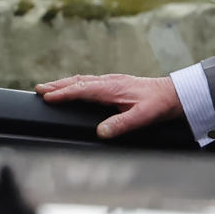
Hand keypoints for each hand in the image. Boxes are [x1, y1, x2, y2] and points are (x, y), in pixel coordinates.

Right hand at [36, 74, 182, 138]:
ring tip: (49, 87)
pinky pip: (91, 82)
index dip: (63, 94)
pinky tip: (75, 88)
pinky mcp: (117, 84)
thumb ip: (121, 124)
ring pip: (84, 81)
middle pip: (79, 82)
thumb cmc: (159, 104)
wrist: (175, 93)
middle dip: (58, 85)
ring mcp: (113, 82)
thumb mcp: (142, 117)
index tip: (46, 97)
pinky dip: (78, 84)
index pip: (82, 90)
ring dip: (66, 84)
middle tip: (38, 89)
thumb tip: (100, 132)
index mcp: (112, 88)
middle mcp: (110, 82)